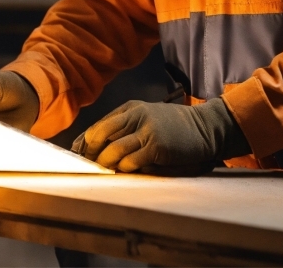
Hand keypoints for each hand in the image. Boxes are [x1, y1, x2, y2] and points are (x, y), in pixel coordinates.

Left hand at [71, 98, 249, 174]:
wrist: (206, 127)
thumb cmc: (174, 127)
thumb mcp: (147, 119)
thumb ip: (125, 129)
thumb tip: (94, 147)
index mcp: (130, 108)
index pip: (97, 126)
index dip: (84, 144)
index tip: (77, 159)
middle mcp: (135, 115)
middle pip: (99, 135)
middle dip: (90, 155)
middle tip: (87, 169)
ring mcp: (146, 130)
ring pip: (113, 150)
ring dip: (106, 165)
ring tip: (105, 174)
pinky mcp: (157, 146)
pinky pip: (131, 161)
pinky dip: (125, 170)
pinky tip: (127, 173)